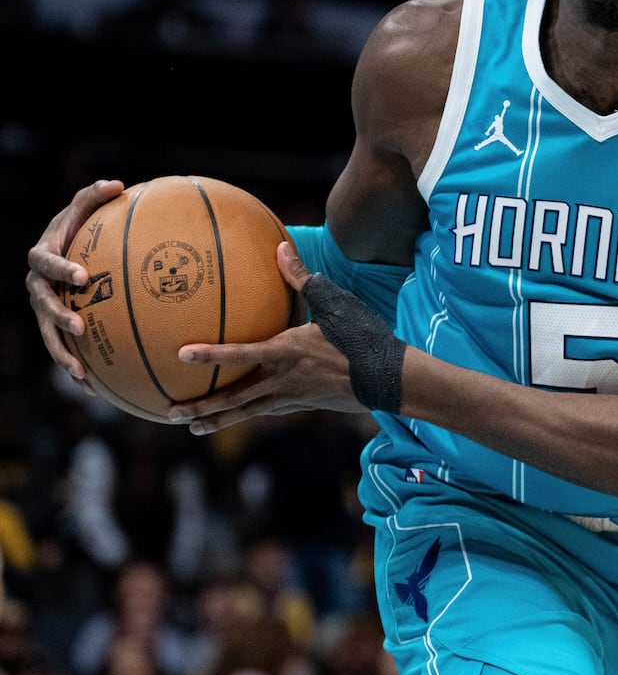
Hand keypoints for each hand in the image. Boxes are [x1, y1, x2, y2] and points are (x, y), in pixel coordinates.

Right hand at [25, 180, 125, 381]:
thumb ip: (94, 196)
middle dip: (59, 318)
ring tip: (81, 373)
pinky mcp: (54, 326)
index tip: (83, 276)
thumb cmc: (77, 227)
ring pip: (47, 335)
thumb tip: (118, 184)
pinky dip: (77, 367)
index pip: (45, 261)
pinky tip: (96, 390)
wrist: (66, 252)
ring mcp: (43, 309)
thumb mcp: (83, 209)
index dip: (61, 268)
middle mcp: (37, 286)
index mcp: (42, 257)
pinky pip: (63, 350)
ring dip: (62, 353)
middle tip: (80, 328)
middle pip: (42, 305)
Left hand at [169, 241, 367, 433]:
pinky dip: (246, 414)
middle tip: (172, 414)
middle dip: (202, 408)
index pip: (238, 355)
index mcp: (285, 352)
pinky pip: (266, 410)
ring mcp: (292, 398)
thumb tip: (280, 247)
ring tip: (193, 428)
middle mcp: (282, 380)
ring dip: (218, 420)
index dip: (209, 354)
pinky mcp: (303, 405)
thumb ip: (302, 278)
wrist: (389, 377)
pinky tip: (239, 413)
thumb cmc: (362, 337)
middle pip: (233, 399)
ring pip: (246, 412)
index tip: (180, 355)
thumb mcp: (334, 303)